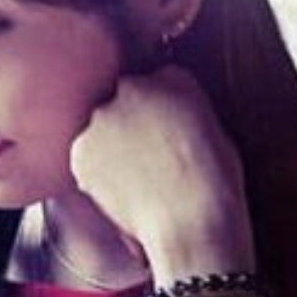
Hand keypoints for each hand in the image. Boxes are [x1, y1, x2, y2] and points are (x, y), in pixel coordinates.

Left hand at [69, 65, 254, 275]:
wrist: (190, 218)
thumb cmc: (214, 183)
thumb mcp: (213, 130)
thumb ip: (180, 111)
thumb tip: (160, 120)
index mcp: (174, 77)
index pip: (156, 82)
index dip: (157, 110)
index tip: (162, 133)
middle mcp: (133, 88)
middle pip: (121, 99)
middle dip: (128, 122)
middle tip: (145, 158)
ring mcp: (102, 118)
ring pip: (99, 128)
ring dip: (109, 146)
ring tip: (135, 179)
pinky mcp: (81, 150)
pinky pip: (85, 156)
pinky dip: (94, 170)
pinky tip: (120, 190)